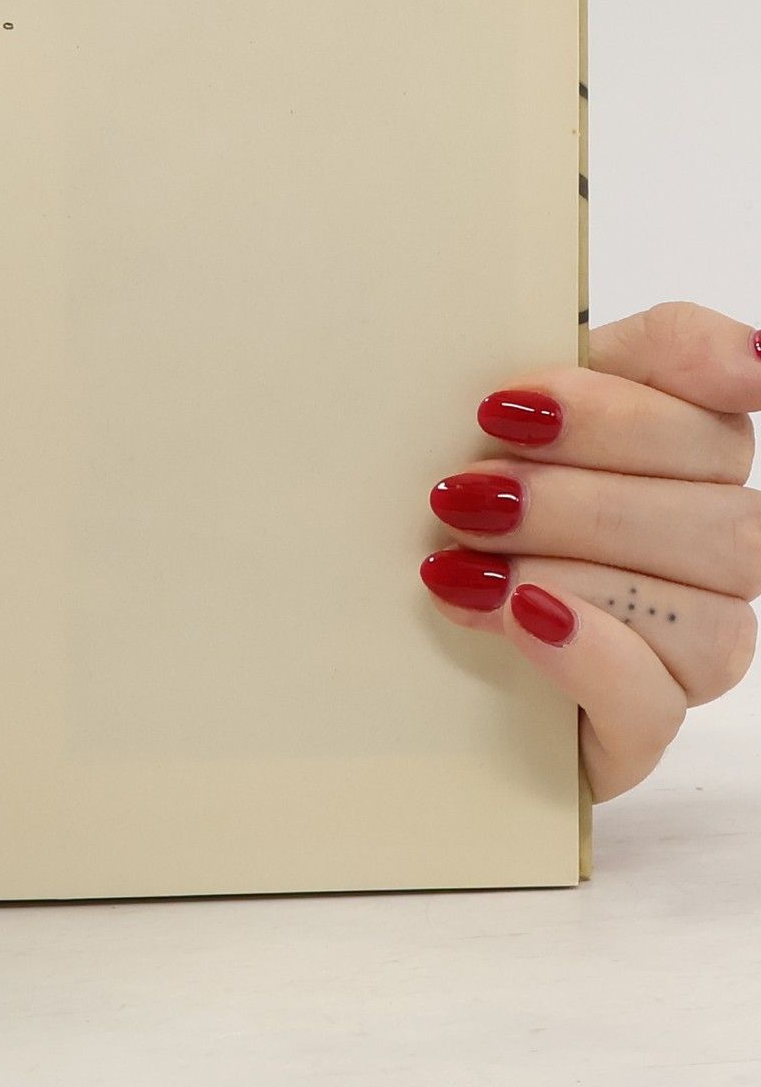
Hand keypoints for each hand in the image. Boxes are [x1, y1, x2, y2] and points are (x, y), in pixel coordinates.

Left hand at [421, 301, 760, 799]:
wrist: (366, 647)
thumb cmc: (421, 518)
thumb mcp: (447, 426)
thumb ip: (520, 380)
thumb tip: (611, 362)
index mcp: (664, 446)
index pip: (720, 388)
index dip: (689, 358)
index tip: (568, 379)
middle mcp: (699, 541)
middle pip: (721, 502)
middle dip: (582, 489)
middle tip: (465, 493)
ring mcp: (680, 642)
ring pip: (708, 604)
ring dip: (575, 564)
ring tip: (466, 560)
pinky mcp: (633, 728)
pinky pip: (658, 700)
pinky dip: (590, 648)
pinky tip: (521, 613)